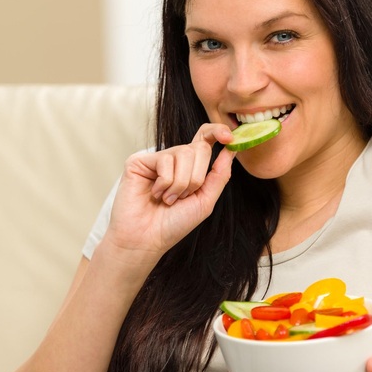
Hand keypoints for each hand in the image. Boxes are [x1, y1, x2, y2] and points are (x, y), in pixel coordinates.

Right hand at [102, 123, 235, 266]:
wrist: (146, 239)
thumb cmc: (173, 224)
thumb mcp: (204, 201)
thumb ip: (219, 175)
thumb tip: (232, 150)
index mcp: (190, 167)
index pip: (205, 139)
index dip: (218, 131)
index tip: (230, 138)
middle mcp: (173, 159)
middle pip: (200, 148)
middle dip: (197, 178)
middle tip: (182, 197)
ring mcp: (156, 159)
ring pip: (184, 153)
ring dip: (181, 184)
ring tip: (168, 199)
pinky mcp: (139, 161)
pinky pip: (165, 160)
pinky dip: (165, 183)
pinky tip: (155, 194)